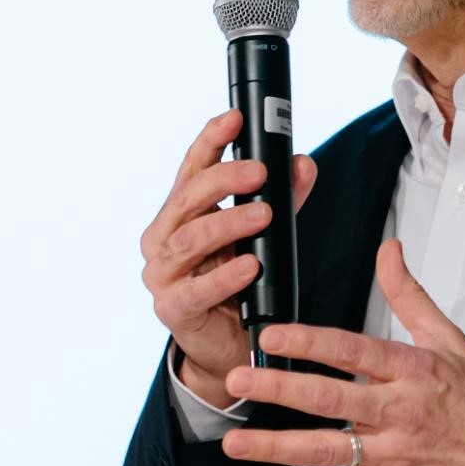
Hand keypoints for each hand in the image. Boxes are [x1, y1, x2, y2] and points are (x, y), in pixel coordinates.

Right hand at [140, 109, 317, 407]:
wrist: (227, 346)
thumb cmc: (238, 284)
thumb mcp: (261, 236)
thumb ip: (280, 200)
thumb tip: (302, 165)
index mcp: (179, 214)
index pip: (191, 169)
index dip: (211, 141)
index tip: (235, 119)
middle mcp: (162, 239)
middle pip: (188, 199)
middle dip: (224, 180)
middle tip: (260, 173)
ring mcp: (162, 274)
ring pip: (189, 240)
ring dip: (228, 224)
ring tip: (263, 215)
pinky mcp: (172, 309)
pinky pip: (197, 289)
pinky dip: (225, 276)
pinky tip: (251, 265)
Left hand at [218, 238, 464, 465]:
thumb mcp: (448, 339)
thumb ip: (409, 295)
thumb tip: (388, 250)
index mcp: (410, 370)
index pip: (352, 351)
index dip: (310, 342)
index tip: (272, 335)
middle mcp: (397, 411)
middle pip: (330, 399)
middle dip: (280, 389)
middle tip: (237, 379)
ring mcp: (391, 452)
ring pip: (326, 450)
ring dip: (277, 448)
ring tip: (235, 443)